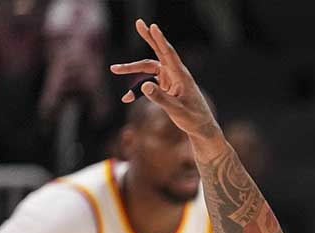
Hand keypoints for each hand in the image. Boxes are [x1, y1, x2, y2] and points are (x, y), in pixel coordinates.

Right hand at [110, 20, 216, 138]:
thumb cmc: (193, 119)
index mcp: (181, 76)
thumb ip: (161, 98)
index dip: (161, 40)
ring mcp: (169, 79)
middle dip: (148, 38)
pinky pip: (147, 83)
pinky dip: (136, 90)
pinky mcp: (165, 86)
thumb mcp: (176, 111)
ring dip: (132, 68)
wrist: (201, 127)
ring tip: (114, 69)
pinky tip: (126, 99)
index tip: (154, 27)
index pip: (169, 54)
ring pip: (148, 68)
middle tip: (139, 23)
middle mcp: (175, 74)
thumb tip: (144, 85)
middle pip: (158, 52)